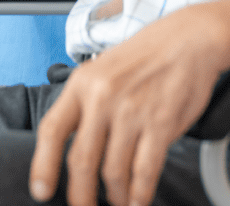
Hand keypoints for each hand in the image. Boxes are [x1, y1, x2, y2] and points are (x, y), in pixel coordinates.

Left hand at [29, 5, 223, 205]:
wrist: (188, 39)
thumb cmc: (145, 56)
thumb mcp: (102, 69)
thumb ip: (85, 104)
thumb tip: (69, 146)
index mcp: (82, 83)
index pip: (52, 129)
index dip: (43, 165)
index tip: (41, 191)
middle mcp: (103, 97)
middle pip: (81, 160)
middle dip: (80, 196)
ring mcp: (132, 111)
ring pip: (113, 172)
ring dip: (115, 197)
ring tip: (118, 202)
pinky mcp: (160, 123)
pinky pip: (144, 171)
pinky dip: (140, 194)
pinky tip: (138, 200)